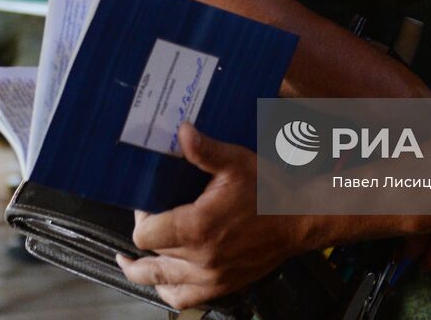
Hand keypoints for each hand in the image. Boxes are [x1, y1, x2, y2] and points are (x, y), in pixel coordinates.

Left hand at [118, 123, 307, 309]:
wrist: (301, 218)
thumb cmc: (269, 189)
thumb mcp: (236, 162)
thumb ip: (205, 150)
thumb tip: (182, 131)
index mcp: (197, 227)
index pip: (145, 234)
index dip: (140, 219)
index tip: (147, 204)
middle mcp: (200, 258)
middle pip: (150, 257)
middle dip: (145, 237)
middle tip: (147, 221)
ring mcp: (211, 277)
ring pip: (160, 282)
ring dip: (143, 270)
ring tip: (129, 260)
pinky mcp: (222, 287)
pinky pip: (182, 300)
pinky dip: (167, 291)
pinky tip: (161, 281)